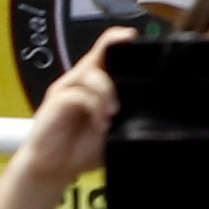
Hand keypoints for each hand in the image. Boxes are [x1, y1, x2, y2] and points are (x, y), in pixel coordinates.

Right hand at [14, 36, 127, 190]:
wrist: (51, 170)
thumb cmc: (81, 148)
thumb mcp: (114, 132)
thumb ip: (129, 118)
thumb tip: (156, 114)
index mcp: (97, 82)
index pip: (108, 49)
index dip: (121, 39)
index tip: (138, 39)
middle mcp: (81, 79)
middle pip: (99, 52)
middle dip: (116, 48)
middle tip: (131, 69)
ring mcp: (67, 88)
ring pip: (91, 72)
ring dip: (107, 91)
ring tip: (113, 114)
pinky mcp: (56, 102)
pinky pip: (78, 95)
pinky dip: (94, 108)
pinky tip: (100, 125)